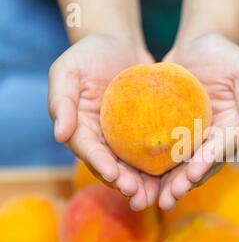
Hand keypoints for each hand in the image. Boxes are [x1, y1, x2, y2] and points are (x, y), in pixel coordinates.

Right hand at [48, 34, 158, 210]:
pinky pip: (154, 151)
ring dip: (144, 184)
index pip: (90, 152)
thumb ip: (61, 101)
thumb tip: (59, 135)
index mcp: (81, 131)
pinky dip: (163, 165)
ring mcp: (125, 139)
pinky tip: (177, 175)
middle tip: (140, 196)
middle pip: (113, 167)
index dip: (101, 165)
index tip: (114, 176)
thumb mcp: (68, 71)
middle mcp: (103, 140)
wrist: (119, 44)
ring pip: (134, 167)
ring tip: (157, 197)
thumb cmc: (89, 55)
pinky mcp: (146, 133)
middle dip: (125, 184)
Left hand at [158, 33, 238, 209]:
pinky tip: (139, 180)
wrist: (197, 45)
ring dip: (169, 184)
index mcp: (234, 130)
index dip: (208, 162)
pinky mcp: (172, 133)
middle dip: (185, 182)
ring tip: (154, 200)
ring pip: (181, 166)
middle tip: (169, 197)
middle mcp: (214, 140)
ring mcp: (193, 139)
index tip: (192, 173)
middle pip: (201, 165)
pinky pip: (163, 152)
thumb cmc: (225, 55)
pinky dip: (153, 168)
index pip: (222, 149)